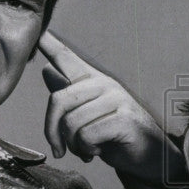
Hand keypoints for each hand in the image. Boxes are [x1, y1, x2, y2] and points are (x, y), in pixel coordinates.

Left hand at [38, 31, 175, 181]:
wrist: (149, 157)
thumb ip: (69, 97)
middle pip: (59, 100)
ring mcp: (116, 99)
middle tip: (60, 148)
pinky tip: (98, 151)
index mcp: (93, 81)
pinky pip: (87, 135)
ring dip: (74, 145)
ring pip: (72, 123)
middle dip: (52, 131)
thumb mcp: (88, 116)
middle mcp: (104, 84)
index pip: (67, 58)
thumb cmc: (116, 137)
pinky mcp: (124, 119)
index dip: (51, 44)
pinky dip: (87, 149)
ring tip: (86, 149)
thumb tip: (46, 70)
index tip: (39, 32)